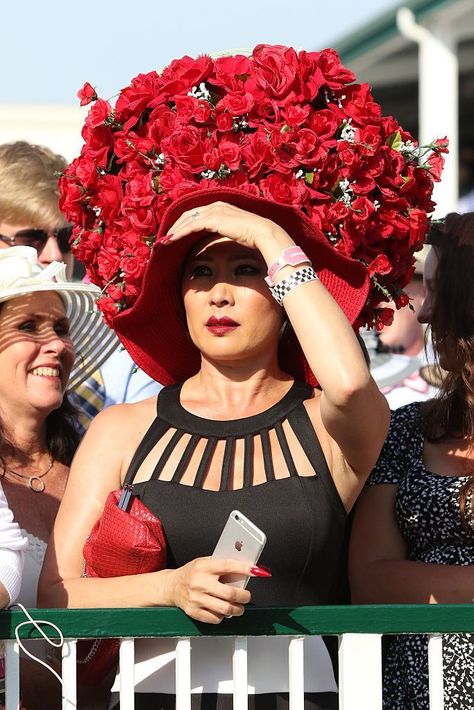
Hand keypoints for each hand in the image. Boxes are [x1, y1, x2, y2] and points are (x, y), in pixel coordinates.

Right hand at [163, 556, 252, 623]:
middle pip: (230, 593)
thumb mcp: (205, 563)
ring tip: (238, 607)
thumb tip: (244, 570)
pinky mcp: (193, 612)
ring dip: (237, 609)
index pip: (228, 566)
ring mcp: (196, 599)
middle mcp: (200, 583)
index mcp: (204, 567)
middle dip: (244, 596)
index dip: (244, 569)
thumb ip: (221, 566)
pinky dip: (222, 616)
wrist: (171, 586)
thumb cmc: (191, 573)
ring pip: (225, 609)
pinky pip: (215, 618)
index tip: (257, 571)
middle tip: (247, 596)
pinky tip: (222, 611)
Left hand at [164, 201, 293, 256]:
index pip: (196, 213)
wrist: (263, 234)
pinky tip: (172, 240)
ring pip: (187, 219)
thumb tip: (222, 239)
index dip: (184, 224)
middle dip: (175, 226)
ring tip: (164, 241)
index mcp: (221, 207)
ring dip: (174, 231)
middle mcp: (216, 205)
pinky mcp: (213, 219)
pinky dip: (180, 233)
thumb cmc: (254, 236)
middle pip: (188, 214)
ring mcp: (214, 210)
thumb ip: (226, 231)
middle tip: (165, 238)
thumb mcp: (236, 231)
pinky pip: (191, 225)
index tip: (175, 234)